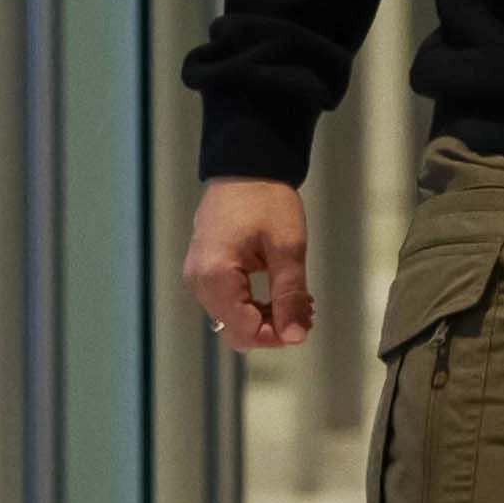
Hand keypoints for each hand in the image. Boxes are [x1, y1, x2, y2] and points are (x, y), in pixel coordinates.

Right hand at [181, 175, 312, 352]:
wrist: (246, 166)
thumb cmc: (266, 199)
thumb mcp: (287, 248)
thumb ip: (290, 295)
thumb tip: (296, 336)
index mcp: (215, 276)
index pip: (243, 332)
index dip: (276, 336)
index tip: (304, 322)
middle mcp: (199, 281)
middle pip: (235, 330)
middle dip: (272, 328)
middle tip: (305, 310)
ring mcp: (198, 276)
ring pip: (232, 318)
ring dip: (264, 317)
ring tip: (297, 299)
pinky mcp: (204, 270)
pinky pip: (227, 301)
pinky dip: (253, 304)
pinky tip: (277, 291)